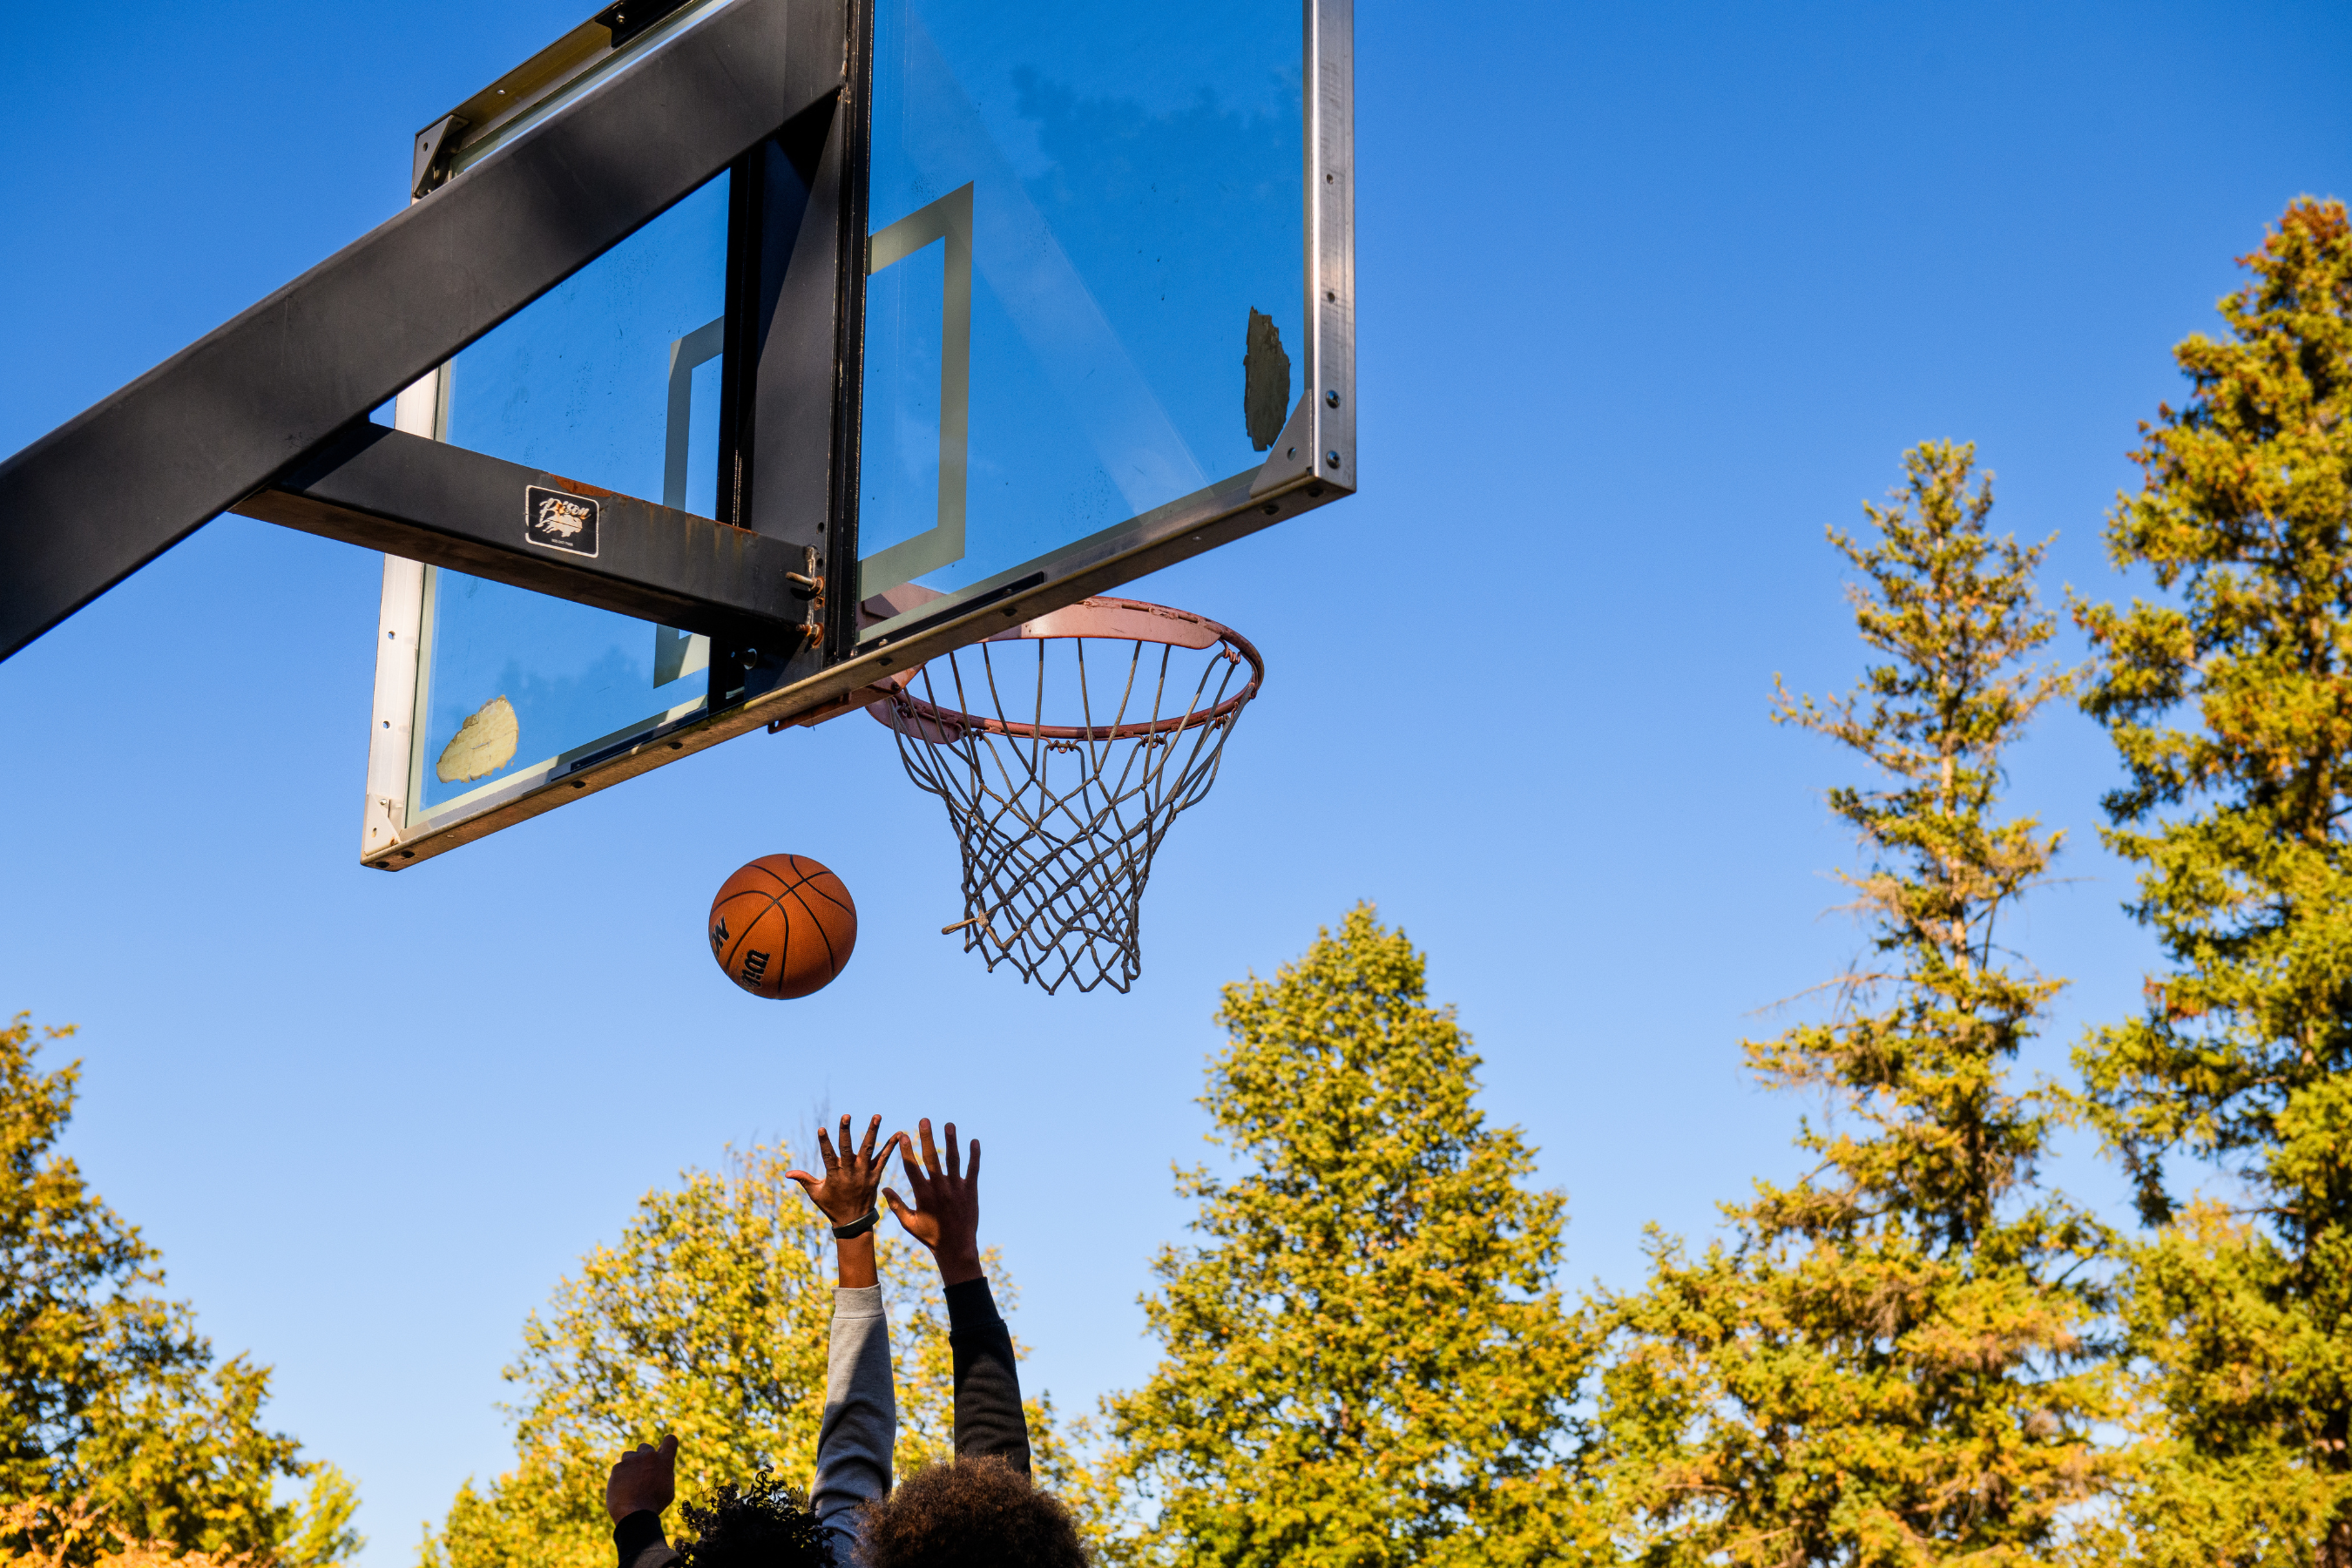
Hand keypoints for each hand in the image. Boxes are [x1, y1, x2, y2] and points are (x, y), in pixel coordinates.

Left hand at [605, 1434, 675, 1522]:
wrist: (634, 1514)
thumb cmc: (653, 1505)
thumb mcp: (667, 1490)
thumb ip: (664, 1475)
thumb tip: (661, 1469)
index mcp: (665, 1461)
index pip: (670, 1440)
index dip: (667, 1444)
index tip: (663, 1450)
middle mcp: (649, 1456)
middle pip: (645, 1447)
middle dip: (643, 1457)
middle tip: (642, 1473)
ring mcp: (632, 1460)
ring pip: (629, 1455)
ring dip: (630, 1464)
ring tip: (630, 1482)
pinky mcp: (618, 1467)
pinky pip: (619, 1468)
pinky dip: (620, 1476)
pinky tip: (621, 1489)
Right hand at [786, 1114, 890, 1227]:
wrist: (853, 1223)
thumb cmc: (832, 1206)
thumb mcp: (816, 1193)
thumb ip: (804, 1179)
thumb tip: (786, 1173)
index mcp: (834, 1175)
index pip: (827, 1155)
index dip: (824, 1142)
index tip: (821, 1129)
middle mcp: (850, 1173)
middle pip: (847, 1149)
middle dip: (846, 1132)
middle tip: (846, 1116)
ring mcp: (864, 1174)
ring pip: (868, 1149)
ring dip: (872, 1132)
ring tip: (877, 1116)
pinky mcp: (875, 1176)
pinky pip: (884, 1159)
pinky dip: (891, 1146)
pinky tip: (898, 1133)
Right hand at [885, 1118, 982, 1284]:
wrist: (956, 1247)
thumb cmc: (930, 1236)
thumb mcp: (909, 1222)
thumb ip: (896, 1205)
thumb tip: (883, 1188)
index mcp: (923, 1195)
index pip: (912, 1167)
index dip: (907, 1150)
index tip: (903, 1134)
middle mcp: (939, 1189)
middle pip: (932, 1158)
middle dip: (928, 1137)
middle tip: (925, 1120)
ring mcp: (956, 1189)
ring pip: (953, 1160)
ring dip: (951, 1141)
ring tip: (949, 1124)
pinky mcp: (971, 1191)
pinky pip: (973, 1169)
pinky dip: (974, 1155)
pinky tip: (974, 1141)